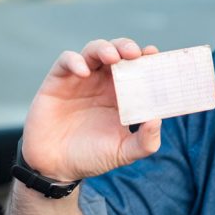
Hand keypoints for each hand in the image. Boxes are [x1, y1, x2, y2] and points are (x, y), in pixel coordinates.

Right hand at [21, 38, 161, 181]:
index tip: (154, 54)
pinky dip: (75, 61)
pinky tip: (83, 72)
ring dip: (104, 48)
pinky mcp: (58, 81)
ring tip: (113, 57)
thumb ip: (145, 142)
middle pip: (117, 52)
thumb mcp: (123, 152)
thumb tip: (157, 120)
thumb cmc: (91, 157)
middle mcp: (102, 82)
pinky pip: (66, 61)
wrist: (56, 167)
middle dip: (126, 47)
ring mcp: (80, 79)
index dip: (146, 58)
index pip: (137, 68)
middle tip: (135, 53)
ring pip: (93, 50)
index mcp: (122, 95)